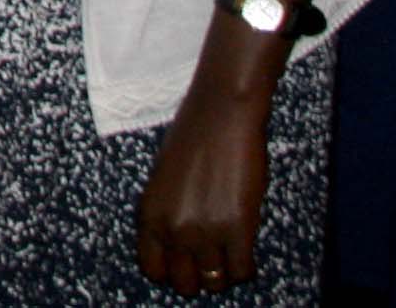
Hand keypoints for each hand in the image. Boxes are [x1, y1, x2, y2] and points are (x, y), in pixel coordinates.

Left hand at [135, 78, 272, 292]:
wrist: (221, 112)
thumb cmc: (193, 138)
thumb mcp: (162, 180)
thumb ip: (166, 215)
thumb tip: (178, 247)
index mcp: (149, 215)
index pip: (153, 270)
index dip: (172, 271)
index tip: (185, 264)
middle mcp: (173, 229)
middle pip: (184, 284)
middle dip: (199, 276)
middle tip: (212, 261)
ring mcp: (205, 231)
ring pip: (216, 282)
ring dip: (224, 272)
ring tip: (230, 254)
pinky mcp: (238, 228)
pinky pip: (243, 271)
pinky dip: (246, 267)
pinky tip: (246, 250)